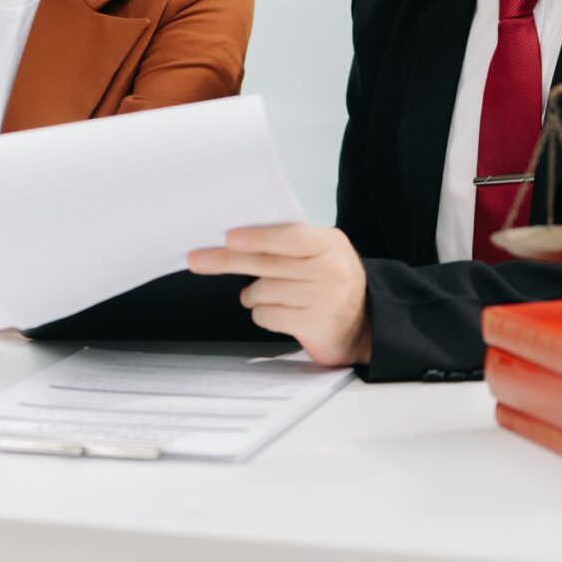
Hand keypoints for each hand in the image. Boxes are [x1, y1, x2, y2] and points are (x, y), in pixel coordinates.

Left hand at [187, 225, 370, 366]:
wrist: (365, 324)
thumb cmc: (331, 284)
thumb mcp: (321, 254)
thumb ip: (290, 244)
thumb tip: (238, 238)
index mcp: (329, 244)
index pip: (287, 237)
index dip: (256, 238)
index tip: (228, 238)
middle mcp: (330, 269)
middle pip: (266, 263)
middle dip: (225, 261)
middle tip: (197, 260)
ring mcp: (325, 298)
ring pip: (262, 291)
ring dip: (253, 295)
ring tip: (269, 295)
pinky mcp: (315, 324)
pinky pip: (267, 315)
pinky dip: (263, 314)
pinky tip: (278, 312)